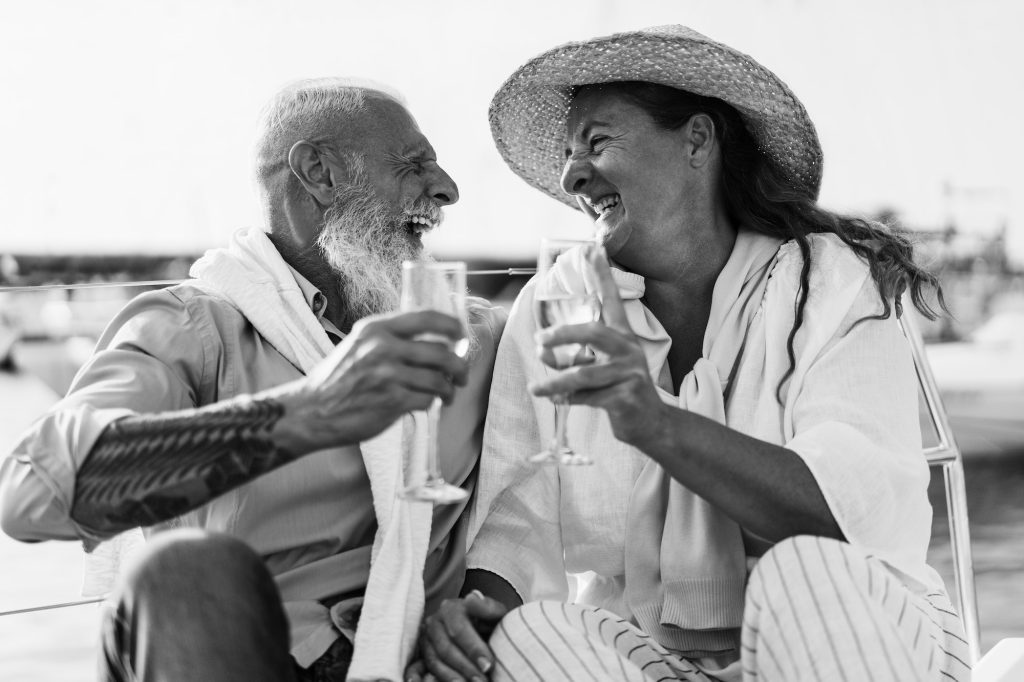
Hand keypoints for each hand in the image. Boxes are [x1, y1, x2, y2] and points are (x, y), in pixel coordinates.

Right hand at [269, 311, 468, 453]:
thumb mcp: (359, 345)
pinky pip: (428, 400)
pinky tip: (427, 404)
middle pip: (442, 352)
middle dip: (460, 366)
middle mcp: (383, 347)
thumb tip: (434, 339)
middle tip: (462, 374)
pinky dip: (432, 403)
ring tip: (447, 394)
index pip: (428, 318)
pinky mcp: (392, 401)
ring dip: (449, 389)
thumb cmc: (337, 380)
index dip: (453, 326)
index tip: (462, 336)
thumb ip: (391, 338)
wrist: (311, 411)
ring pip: (439, 379)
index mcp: (377, 329)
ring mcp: (388, 374)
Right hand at [417, 591, 507, 680]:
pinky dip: (437, 679)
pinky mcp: (422, 655)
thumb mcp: (495, 614)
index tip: (488, 665)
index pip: (458, 629)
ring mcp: (426, 640)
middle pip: (446, 648)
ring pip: (435, 661)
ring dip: (453, 677)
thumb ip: (487, 607)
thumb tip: (471, 598)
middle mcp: (434, 622)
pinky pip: (425, 670)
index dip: (473, 648)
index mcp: (451, 608)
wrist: (483, 633)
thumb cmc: (490, 624)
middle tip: (482, 681)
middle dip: (466, 667)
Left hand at [530, 251, 667, 447]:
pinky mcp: (626, 397)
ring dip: (556, 382)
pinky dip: (569, 400)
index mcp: (622, 337)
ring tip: (535, 389)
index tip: (592, 249)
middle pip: (594, 333)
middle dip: (563, 335)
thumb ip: (574, 356)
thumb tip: (542, 352)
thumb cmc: (619, 390)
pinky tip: (557, 401)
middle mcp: (628, 350)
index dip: (602, 276)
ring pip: (585, 373)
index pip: (612, 300)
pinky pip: (589, 396)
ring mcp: (629, 374)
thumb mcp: (600, 366)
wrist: (650, 423)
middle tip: (539, 341)